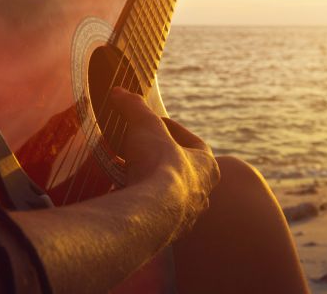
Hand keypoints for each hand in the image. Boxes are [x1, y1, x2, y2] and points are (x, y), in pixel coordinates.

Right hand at [109, 87, 220, 236]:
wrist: (150, 213)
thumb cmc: (159, 166)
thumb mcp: (145, 125)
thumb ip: (134, 107)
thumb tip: (119, 91)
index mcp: (207, 166)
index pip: (194, 143)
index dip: (172, 129)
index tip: (154, 123)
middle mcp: (201, 194)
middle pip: (184, 172)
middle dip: (163, 161)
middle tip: (140, 149)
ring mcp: (184, 218)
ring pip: (171, 197)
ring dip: (152, 185)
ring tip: (128, 173)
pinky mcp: (164, 235)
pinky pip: (154, 217)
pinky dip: (140, 205)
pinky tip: (123, 197)